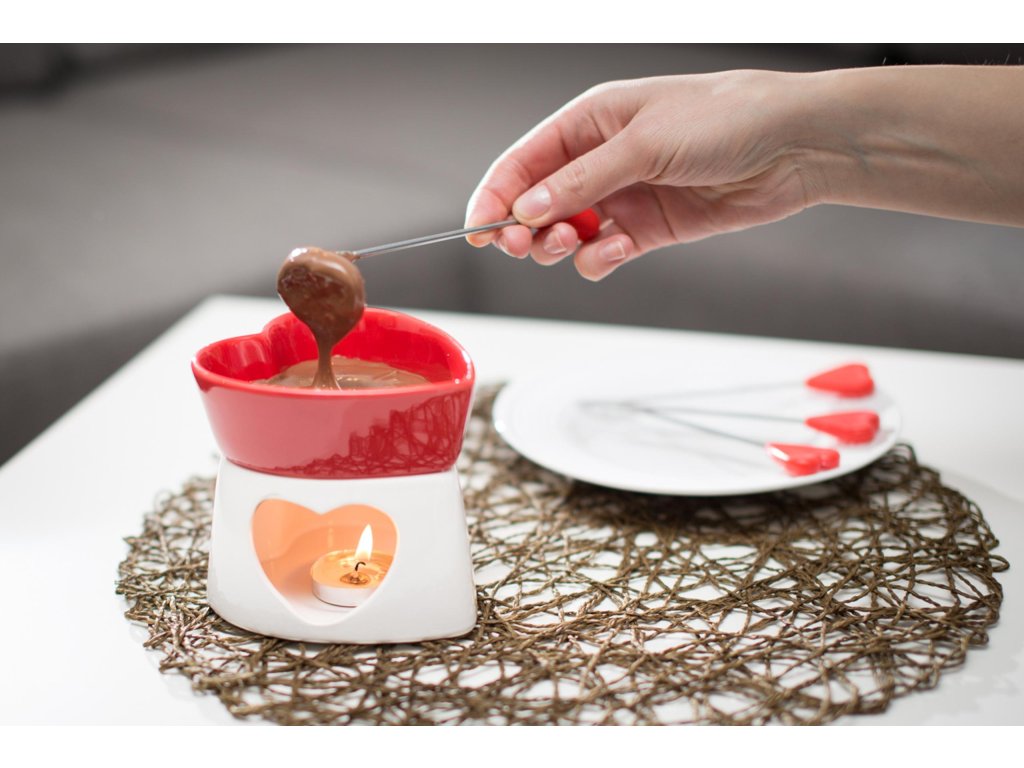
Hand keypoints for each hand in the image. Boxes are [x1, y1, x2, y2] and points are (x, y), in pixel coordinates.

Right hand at [464, 71, 817, 279]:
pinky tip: (618, 251)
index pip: (523, 162)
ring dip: (561, 246)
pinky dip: (601, 260)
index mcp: (589, 122)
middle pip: (536, 204)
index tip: (479, 229)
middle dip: (524, 228)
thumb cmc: (724, 118)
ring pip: (565, 234)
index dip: (495, 195)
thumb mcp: (643, 143)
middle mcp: (600, 160)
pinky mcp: (647, 229)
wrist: (791, 147)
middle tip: (525, 244)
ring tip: (576, 242)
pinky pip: (603, 254)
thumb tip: (526, 209)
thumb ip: (581, 180)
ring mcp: (623, 197)